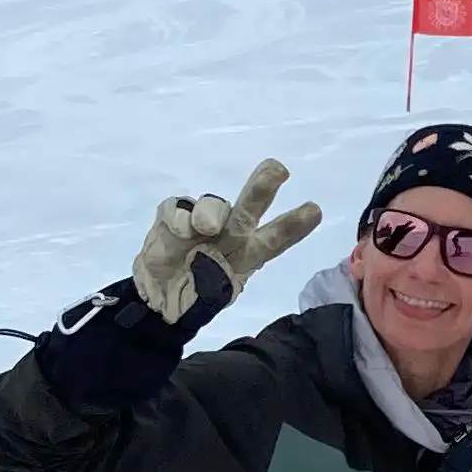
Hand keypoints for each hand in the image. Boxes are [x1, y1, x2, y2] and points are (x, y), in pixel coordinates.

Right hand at [133, 160, 320, 324]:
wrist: (156, 301)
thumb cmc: (196, 297)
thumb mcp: (215, 295)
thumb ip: (217, 270)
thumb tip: (210, 233)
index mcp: (248, 254)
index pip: (274, 238)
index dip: (293, 227)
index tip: (315, 211)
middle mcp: (229, 232)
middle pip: (249, 208)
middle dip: (264, 188)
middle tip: (279, 170)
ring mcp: (200, 222)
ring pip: (213, 204)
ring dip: (211, 213)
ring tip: (206, 230)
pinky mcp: (172, 217)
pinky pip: (177, 208)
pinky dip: (180, 219)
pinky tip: (181, 233)